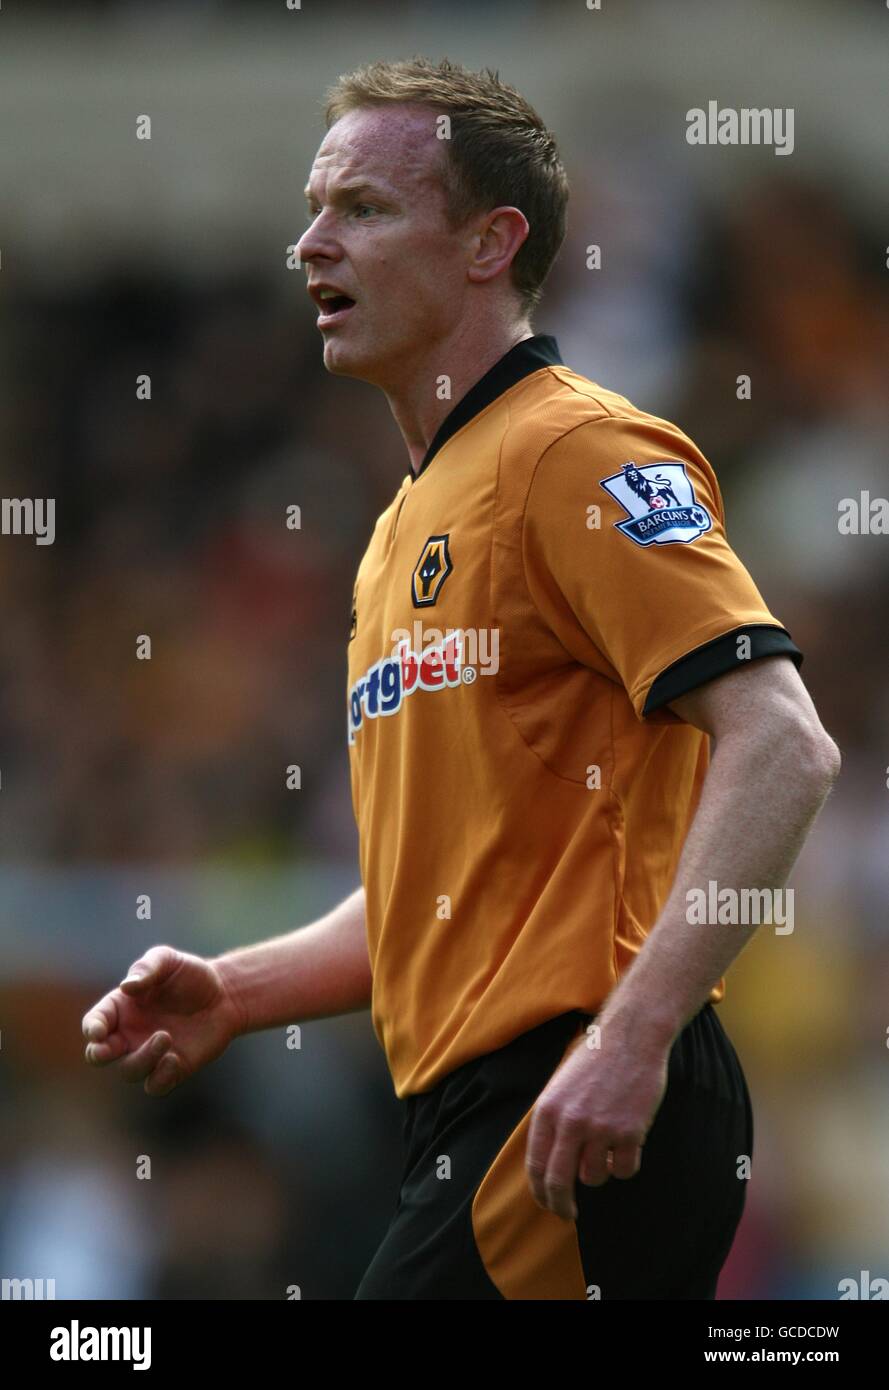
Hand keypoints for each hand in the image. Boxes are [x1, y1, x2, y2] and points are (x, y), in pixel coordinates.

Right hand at [81, 946, 244, 1096]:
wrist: (224, 994)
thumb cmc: (189, 974)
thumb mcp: (167, 960)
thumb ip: (147, 968)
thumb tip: (127, 986)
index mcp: (120, 1008)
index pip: (95, 1022)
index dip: (92, 1028)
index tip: (99, 1031)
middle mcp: (129, 1034)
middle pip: (100, 1055)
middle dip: (98, 1055)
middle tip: (106, 1050)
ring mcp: (149, 1054)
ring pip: (129, 1071)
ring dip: (142, 1059)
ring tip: (165, 1037)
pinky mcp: (172, 1069)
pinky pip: (156, 1085)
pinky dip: (160, 1078)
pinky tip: (174, 1059)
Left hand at [525, 1021, 670, 1219]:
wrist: (631, 1038)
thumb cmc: (595, 1060)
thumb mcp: (560, 1086)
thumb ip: (552, 1122)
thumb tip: (548, 1165)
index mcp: (548, 1110)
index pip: (536, 1165)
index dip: (540, 1192)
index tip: (547, 1203)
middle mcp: (570, 1122)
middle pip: (559, 1181)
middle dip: (561, 1204)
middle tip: (567, 1213)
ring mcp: (601, 1128)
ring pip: (594, 1177)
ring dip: (599, 1174)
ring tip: (605, 1152)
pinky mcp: (630, 1132)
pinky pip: (624, 1170)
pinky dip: (624, 1167)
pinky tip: (626, 1148)